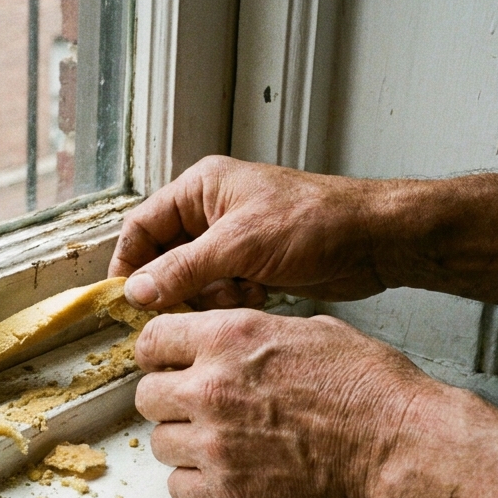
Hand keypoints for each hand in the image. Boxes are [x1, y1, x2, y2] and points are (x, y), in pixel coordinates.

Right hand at [109, 156, 390, 310]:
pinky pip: (221, 290)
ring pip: (193, 279)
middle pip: (165, 256)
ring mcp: (233, 240)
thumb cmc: (315, 223)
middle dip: (174, 285)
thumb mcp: (241, 245)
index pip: (142, 225)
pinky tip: (258, 296)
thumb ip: (183, 269)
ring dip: (207, 296)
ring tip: (237, 294)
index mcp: (201, 189)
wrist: (374, 241)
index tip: (124, 300)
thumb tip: (137, 291)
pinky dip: (231, 301)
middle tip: (182, 308)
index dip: (129, 262)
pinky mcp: (253, 265)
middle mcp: (212, 211)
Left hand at [134, 308, 438, 497]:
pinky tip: (223, 475)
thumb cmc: (369, 389)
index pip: (152, 340)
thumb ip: (256, 335)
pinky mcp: (227, 491)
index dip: (159, 354)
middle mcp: (211, 387)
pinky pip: (178, 488)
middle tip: (196, 409)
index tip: (167, 364)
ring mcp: (214, 443)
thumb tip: (236, 340)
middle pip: (146, 395)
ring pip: (158, 444)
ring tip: (218, 445)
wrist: (397, 446)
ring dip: (182, 445)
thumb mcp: (311, 331)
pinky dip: (195, 485)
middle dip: (168, 402)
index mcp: (228, 338)